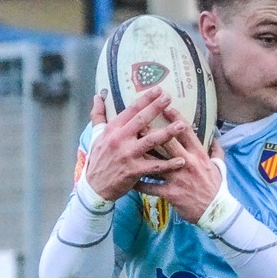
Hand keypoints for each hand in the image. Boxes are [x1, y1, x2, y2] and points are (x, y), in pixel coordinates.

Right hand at [82, 87, 185, 203]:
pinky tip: (181, 160)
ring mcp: (127, 155)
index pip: (131, 110)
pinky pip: (154, 166)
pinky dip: (168, 164)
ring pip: (151, 141)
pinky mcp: (133, 171)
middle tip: (169, 98)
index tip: (159, 90)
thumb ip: (98, 115)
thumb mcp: (96, 136)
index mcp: (113, 129)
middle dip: (156, 108)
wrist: (94, 187)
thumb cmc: (98, 160)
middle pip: (141, 120)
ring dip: (167, 133)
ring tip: (182, 125)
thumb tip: (98, 96)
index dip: (146, 99)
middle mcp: (120, 139)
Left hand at [136, 122, 224, 224]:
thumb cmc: (216, 187)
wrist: (215, 211)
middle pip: (167, 142)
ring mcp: (178, 178)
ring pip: (156, 163)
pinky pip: (151, 187)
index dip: (175, 118)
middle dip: (152, 131)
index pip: (186, 132)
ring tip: (128, 147)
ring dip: (141, 154)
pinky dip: (138, 183)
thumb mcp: (219, 166)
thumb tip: (215, 137)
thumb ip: (216, 151)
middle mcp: (187, 163)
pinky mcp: (171, 193)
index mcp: (199, 154)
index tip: (165, 107)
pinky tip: (128, 179)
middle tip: (139, 121)